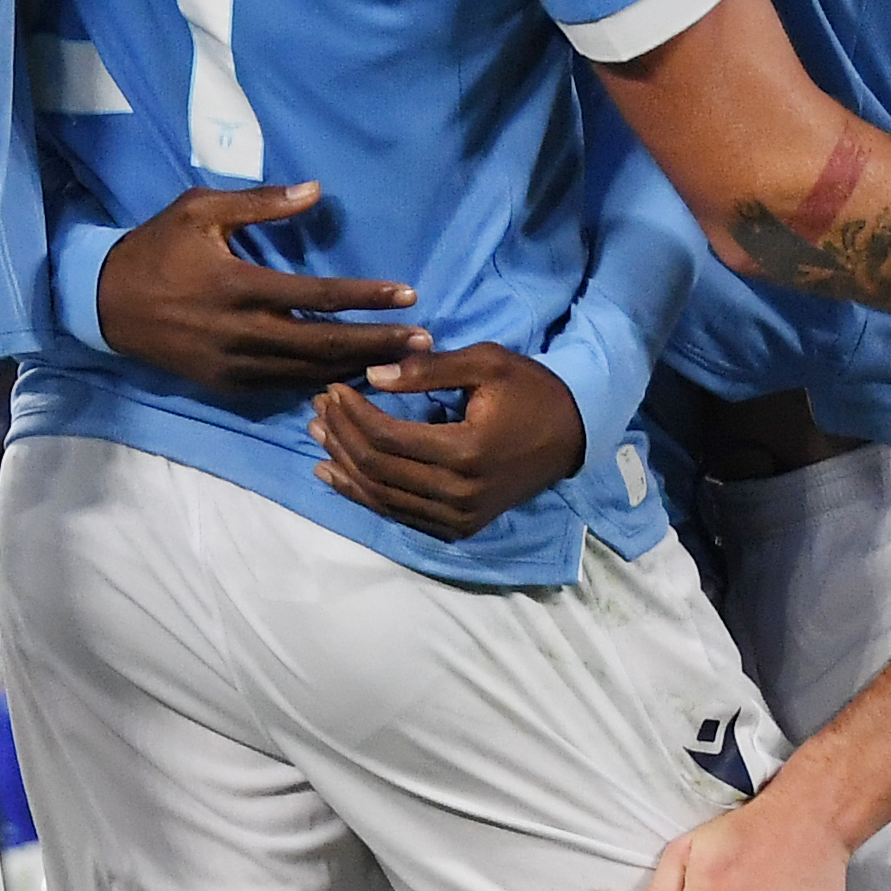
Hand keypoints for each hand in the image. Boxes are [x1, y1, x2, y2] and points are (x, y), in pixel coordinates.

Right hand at [93, 181, 421, 391]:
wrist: (104, 304)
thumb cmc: (157, 247)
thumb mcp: (200, 210)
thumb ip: (260, 203)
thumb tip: (316, 190)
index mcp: (237, 286)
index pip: (318, 295)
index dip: (367, 297)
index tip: (408, 295)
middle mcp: (240, 333)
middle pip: (324, 343)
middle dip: (378, 343)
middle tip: (425, 341)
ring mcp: (232, 366)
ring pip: (308, 372)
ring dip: (356, 367)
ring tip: (402, 362)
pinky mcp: (225, 386)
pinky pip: (282, 388)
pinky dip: (319, 383)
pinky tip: (351, 379)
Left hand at [310, 345, 587, 539]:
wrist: (572, 436)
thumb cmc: (530, 390)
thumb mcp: (486, 363)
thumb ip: (427, 370)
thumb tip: (371, 377)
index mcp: (467, 452)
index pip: (388, 438)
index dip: (352, 414)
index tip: (334, 388)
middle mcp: (459, 494)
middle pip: (378, 469)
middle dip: (341, 436)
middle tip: (319, 407)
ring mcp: (459, 517)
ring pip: (382, 497)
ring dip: (344, 466)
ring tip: (318, 435)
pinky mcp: (458, 527)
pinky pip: (399, 514)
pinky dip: (363, 495)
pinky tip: (335, 475)